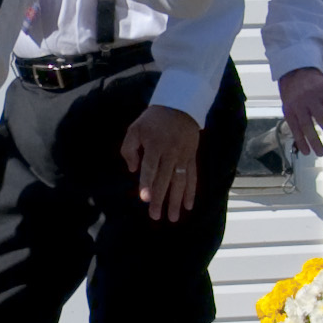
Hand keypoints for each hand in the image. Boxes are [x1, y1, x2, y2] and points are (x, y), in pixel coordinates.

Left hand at [120, 103, 204, 221]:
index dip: (147, 183)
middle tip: (155, 215)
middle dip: (160, 198)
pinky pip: (193, 176)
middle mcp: (171, 152)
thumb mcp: (135, 128)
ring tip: (173, 217)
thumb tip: (133, 170)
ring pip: (180, 181)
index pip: (151, 167)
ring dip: (176, 200)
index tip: (144, 198)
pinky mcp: (192, 157)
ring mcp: (183, 156)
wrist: (180, 106)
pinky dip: (191, 192)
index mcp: (155, 144)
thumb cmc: (153, 120)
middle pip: (165, 178)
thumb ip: (129, 149)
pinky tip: (188, 205)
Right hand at [279, 66, 322, 157]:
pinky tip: (307, 152)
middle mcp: (311, 97)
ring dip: (313, 140)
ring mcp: (297, 104)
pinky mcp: (288, 111)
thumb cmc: (321, 87)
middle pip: (321, 117)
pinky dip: (300, 141)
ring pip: (305, 124)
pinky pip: (294, 128)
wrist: (296, 74)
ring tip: (322, 153)